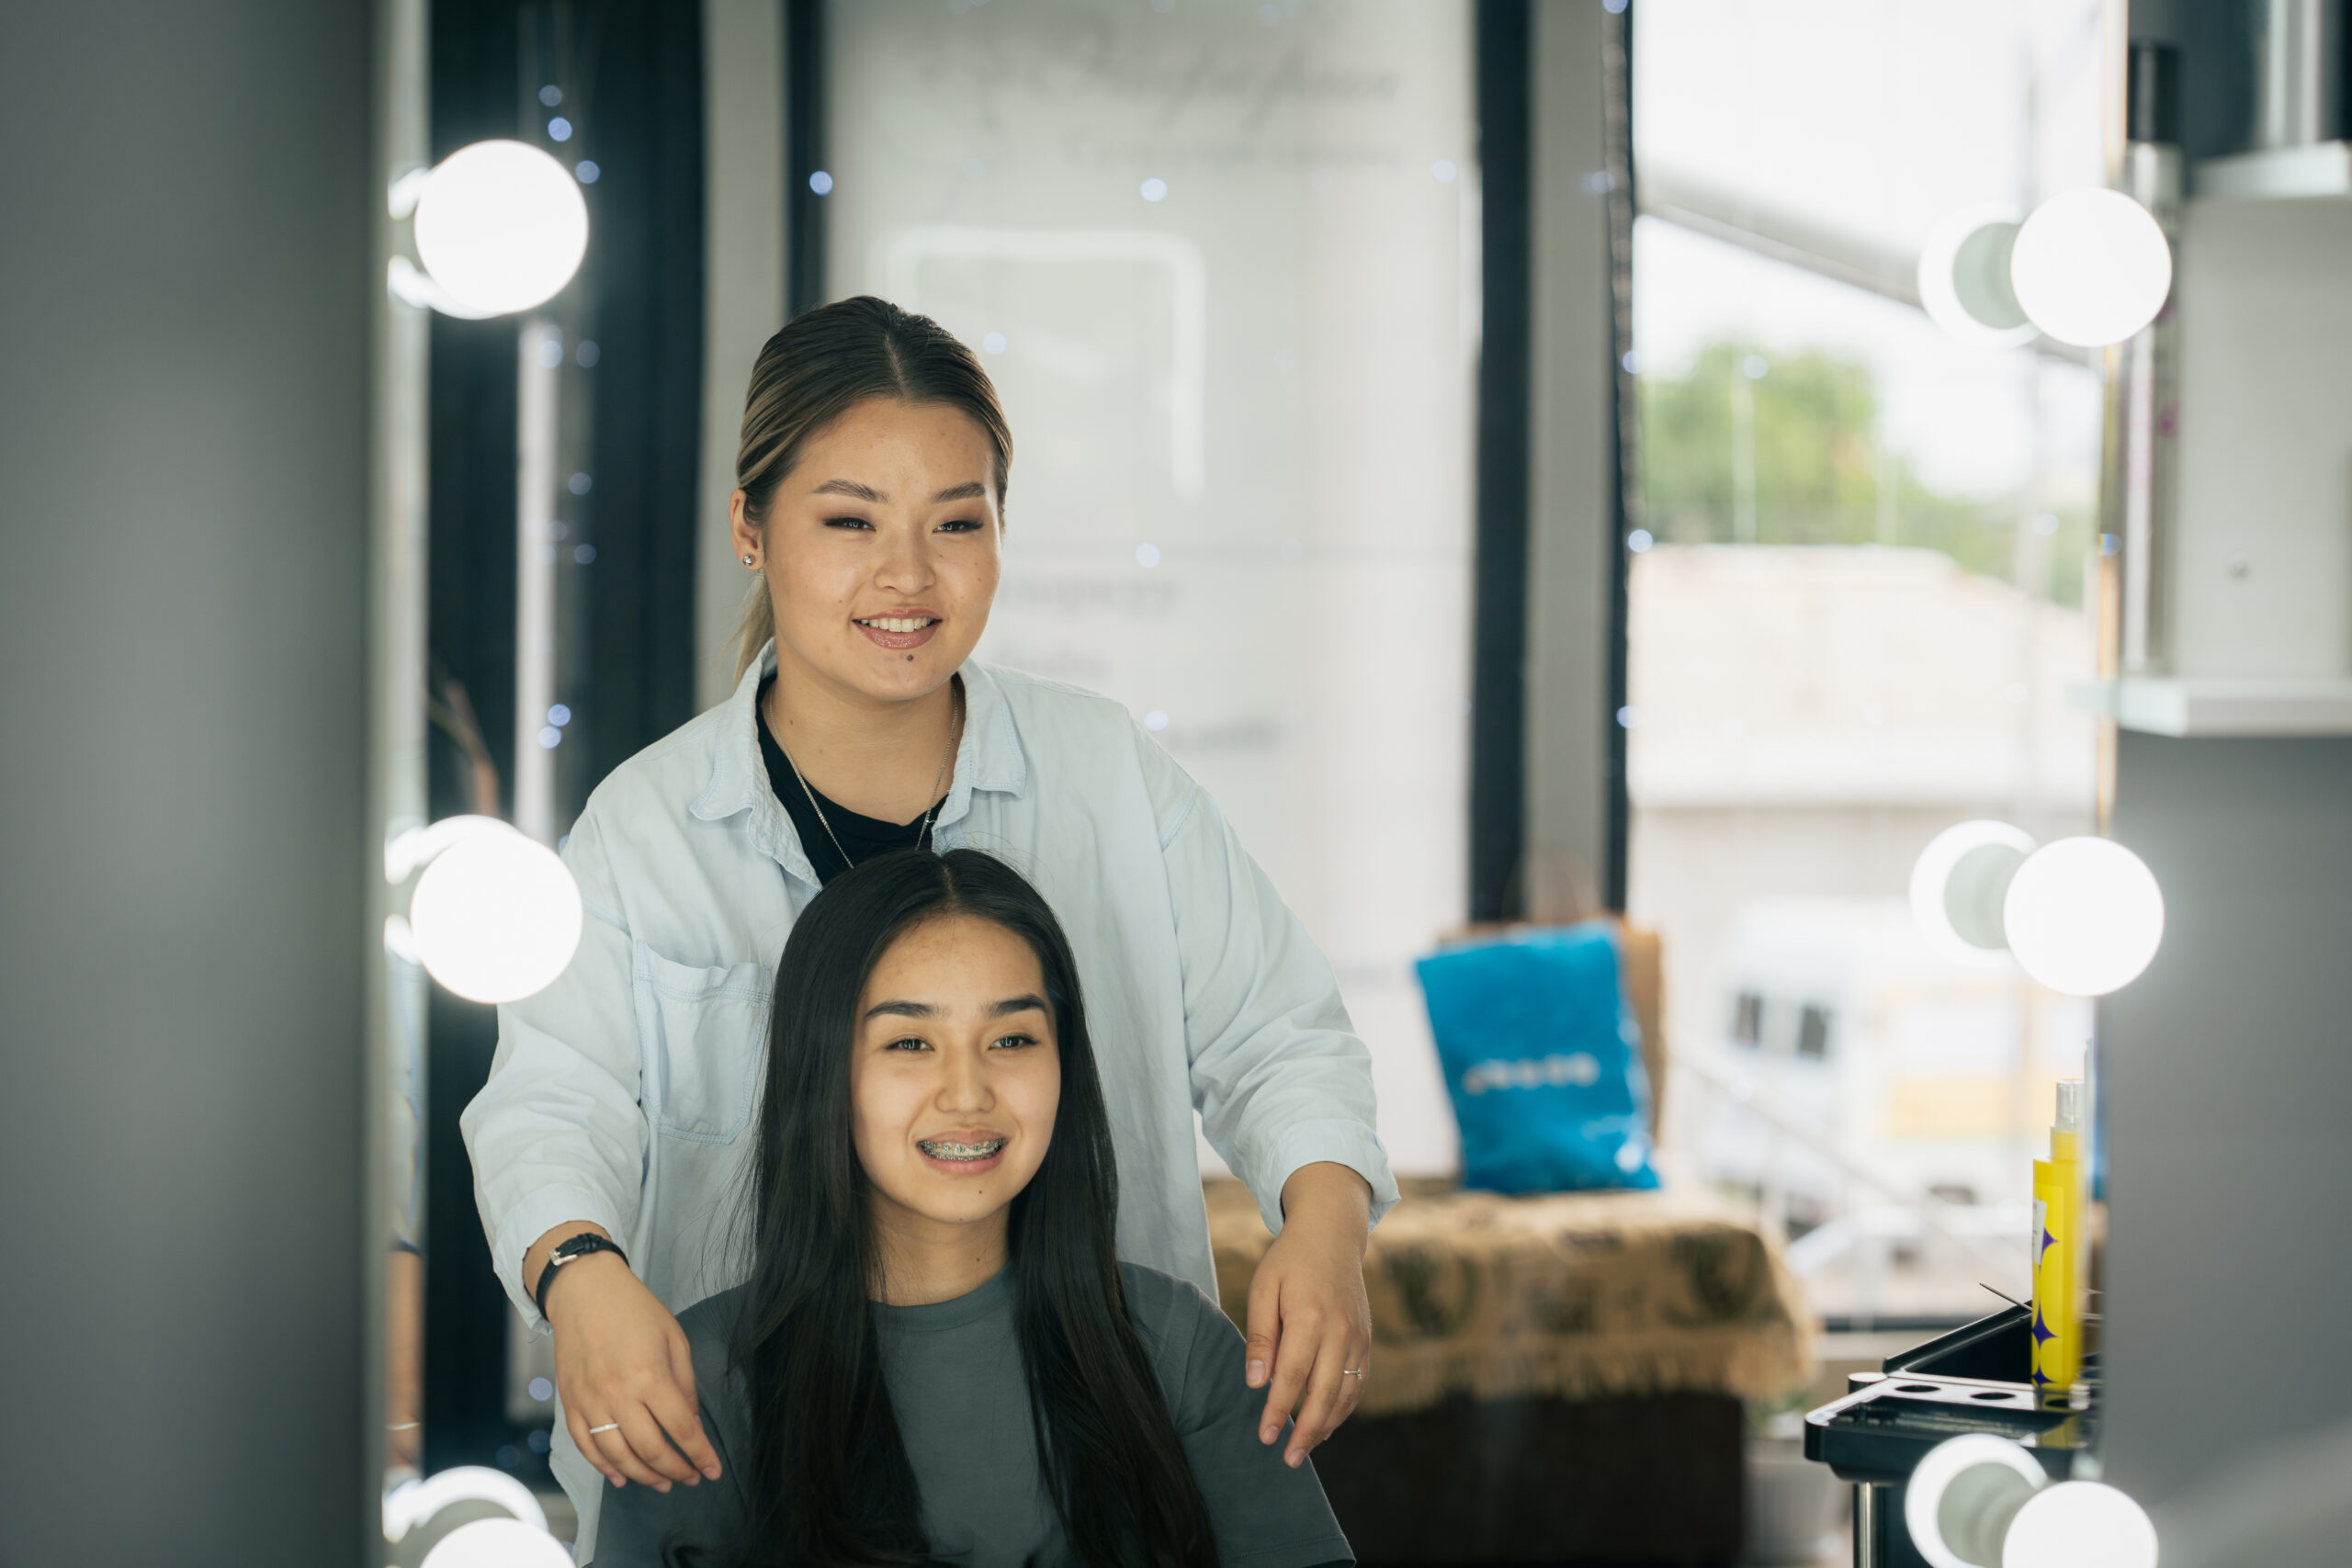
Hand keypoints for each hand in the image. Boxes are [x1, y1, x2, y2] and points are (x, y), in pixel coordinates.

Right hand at [538, 1237, 720, 1490]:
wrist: (584, 1290)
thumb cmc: (633, 1309)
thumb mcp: (674, 1337)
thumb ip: (685, 1383)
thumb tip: (691, 1422)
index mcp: (649, 1375)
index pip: (682, 1428)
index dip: (700, 1454)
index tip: (712, 1469)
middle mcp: (618, 1394)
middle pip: (651, 1449)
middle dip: (676, 1471)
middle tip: (690, 1477)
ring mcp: (591, 1402)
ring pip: (618, 1456)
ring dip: (643, 1477)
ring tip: (663, 1483)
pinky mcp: (571, 1404)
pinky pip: (586, 1447)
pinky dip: (604, 1467)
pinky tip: (621, 1477)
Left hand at [1245, 1162, 1372, 1467]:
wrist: (1333, 1232)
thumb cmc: (1289, 1260)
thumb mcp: (1264, 1288)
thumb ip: (1261, 1336)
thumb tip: (1257, 1383)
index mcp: (1310, 1317)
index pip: (1292, 1377)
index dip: (1279, 1411)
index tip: (1265, 1436)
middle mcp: (1340, 1331)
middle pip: (1325, 1394)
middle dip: (1306, 1431)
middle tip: (1288, 1458)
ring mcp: (1358, 1337)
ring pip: (1347, 1395)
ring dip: (1327, 1426)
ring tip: (1305, 1449)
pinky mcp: (1367, 1339)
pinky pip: (1359, 1383)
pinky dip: (1345, 1408)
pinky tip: (1327, 1423)